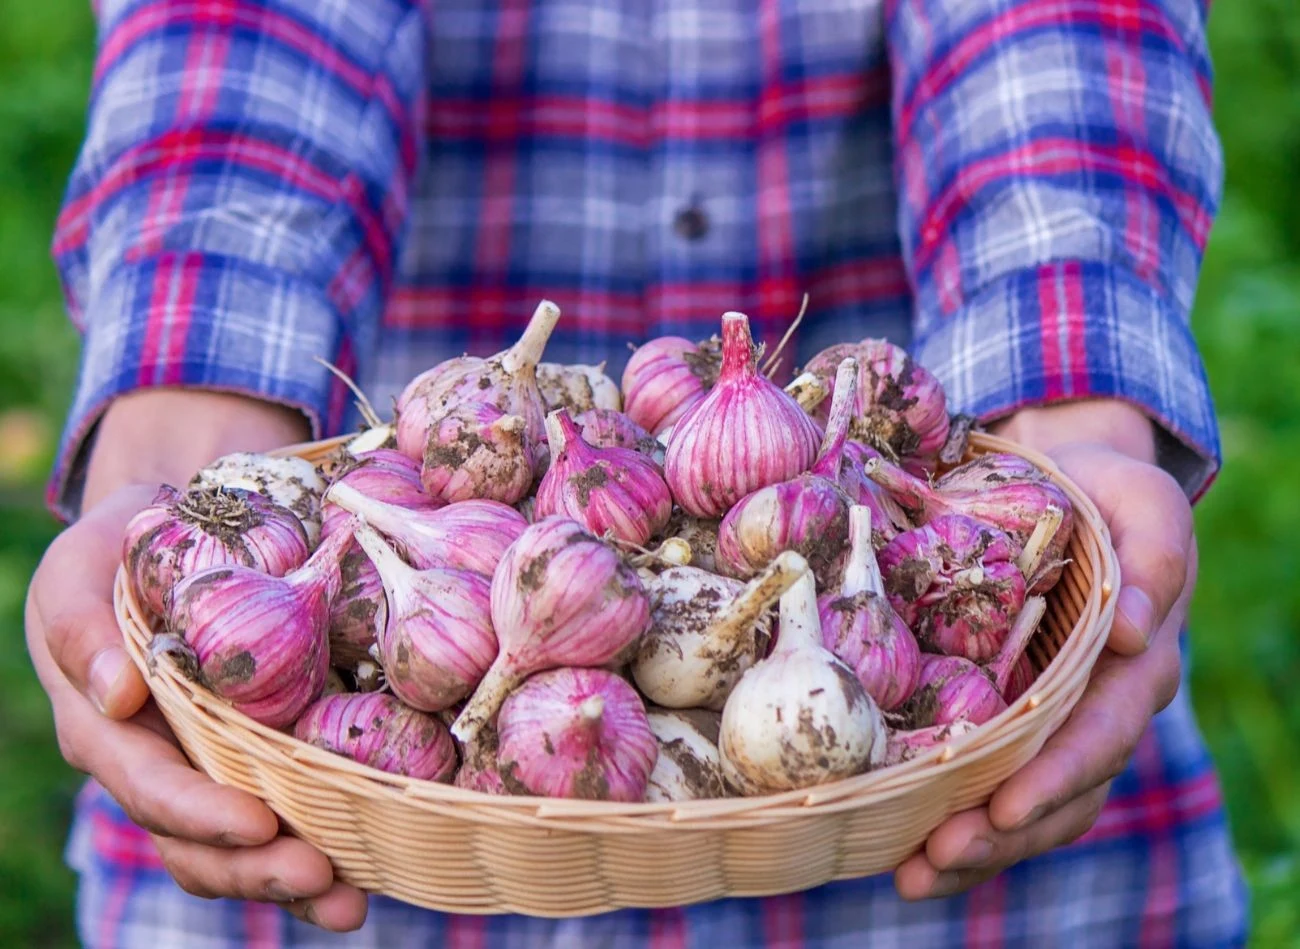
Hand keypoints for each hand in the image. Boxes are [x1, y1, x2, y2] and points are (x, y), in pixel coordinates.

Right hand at [25, 390, 368, 930]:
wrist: (172, 535)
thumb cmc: (118, 552)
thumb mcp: (80, 572)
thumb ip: (82, 629)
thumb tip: (115, 694)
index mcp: (110, 733)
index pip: (150, 788)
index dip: (200, 814)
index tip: (258, 824)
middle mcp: (164, 766)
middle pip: (199, 844)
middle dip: (257, 871)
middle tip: (321, 877)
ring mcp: (214, 769)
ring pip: (245, 849)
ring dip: (296, 882)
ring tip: (353, 903)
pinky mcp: (263, 757)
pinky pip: (290, 809)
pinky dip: (330, 841)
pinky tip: (376, 865)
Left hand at [893, 400, 1194, 899]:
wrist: (1060, 484)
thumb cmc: (1101, 489)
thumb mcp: (1140, 498)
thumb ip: (1153, 553)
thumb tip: (1132, 630)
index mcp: (1134, 663)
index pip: (1099, 734)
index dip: (1054, 777)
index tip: (1003, 808)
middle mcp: (1096, 706)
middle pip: (1059, 792)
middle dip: (999, 834)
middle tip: (935, 858)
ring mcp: (1051, 722)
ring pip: (1025, 805)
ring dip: (973, 849)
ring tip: (912, 876)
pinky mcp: (1006, 720)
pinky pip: (988, 783)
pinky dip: (952, 819)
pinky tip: (904, 852)